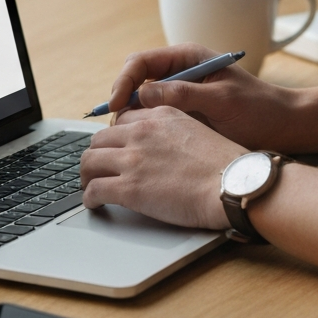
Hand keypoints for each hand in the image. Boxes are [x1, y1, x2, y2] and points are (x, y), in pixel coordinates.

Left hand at [80, 106, 243, 227]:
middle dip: (96, 154)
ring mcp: (133, 159)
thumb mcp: (197, 129)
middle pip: (100, 138)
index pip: (122, 118)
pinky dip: (89, 198)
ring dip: (86, 175)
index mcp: (160, 114)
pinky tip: (95, 204)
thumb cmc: (223, 164)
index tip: (115, 149)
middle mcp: (142, 132)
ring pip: (89, 161)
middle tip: (98, 169)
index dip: (115, 136)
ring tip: (90, 185)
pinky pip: (94, 190)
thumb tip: (162, 146)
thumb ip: (173, 131)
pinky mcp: (129, 188)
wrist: (231, 183)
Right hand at [106, 44, 300, 149]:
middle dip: (122, 99)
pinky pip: (156, 116)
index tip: (115, 105)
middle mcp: (182, 71)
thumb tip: (144, 93)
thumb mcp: (222, 101)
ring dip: (131, 115)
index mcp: (189, 57)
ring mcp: (182, 92)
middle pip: (137, 79)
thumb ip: (184, 94)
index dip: (124, 81)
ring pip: (143, 99)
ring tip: (125, 137)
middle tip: (116, 125)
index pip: (142, 62)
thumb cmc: (260, 109)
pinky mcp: (186, 112)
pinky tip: (142, 143)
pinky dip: (145, 127)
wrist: (285, 127)